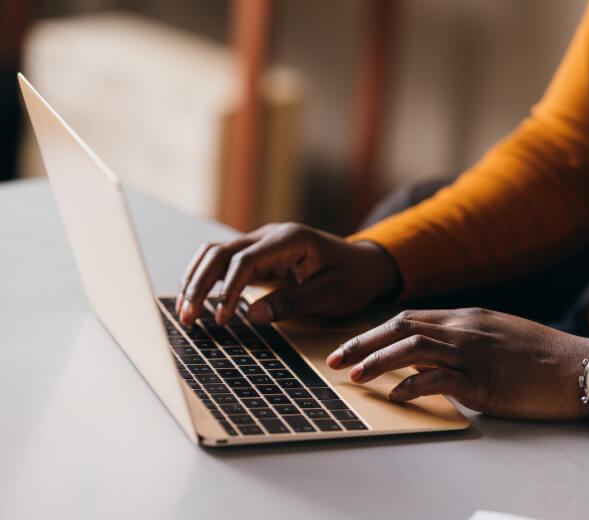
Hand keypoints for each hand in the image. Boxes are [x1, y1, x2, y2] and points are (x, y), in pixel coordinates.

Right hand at [176, 223, 400, 325]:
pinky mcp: (259, 256)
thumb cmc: (353, 278)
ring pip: (216, 254)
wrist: (366, 264)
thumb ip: (293, 303)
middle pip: (221, 252)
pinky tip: (198, 301)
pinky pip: (225, 264)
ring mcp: (262, 243)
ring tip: (185, 312)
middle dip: (200, 284)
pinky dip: (208, 280)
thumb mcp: (331, 294)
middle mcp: (270, 235)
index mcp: (290, 238)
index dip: (228, 289)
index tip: (222, 319)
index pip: (246, 259)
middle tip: (187, 317)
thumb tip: (252, 317)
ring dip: (197, 280)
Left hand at [327, 308, 588, 419]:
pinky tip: (396, 395)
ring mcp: (474, 353)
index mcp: (465, 317)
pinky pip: (439, 380)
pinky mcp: (485, 381)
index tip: (349, 346)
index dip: (373, 332)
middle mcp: (464, 329)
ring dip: (379, 362)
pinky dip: (412, 386)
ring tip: (355, 376)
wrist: (582, 367)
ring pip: (413, 349)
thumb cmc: (539, 354)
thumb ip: (459, 339)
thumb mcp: (495, 334)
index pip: (408, 318)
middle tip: (334, 359)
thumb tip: (422, 355)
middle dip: (362, 343)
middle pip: (401, 328)